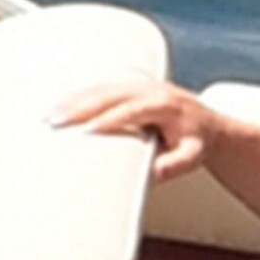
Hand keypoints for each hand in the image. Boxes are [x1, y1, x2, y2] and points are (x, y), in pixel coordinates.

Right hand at [51, 78, 212, 182]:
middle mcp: (151, 90)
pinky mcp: (131, 87)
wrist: (209, 125)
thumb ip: (173, 165)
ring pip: (102, 88)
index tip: (87, 130)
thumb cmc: (199, 141)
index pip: (133, 110)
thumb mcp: (193, 157)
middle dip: (80, 106)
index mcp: (166, 104)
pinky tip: (60, 106)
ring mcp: (140, 85)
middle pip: (110, 94)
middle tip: (56, 120)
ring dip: (74, 100)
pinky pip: (102, 87)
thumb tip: (151, 174)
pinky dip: (80, 96)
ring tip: (50, 115)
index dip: (110, 119)